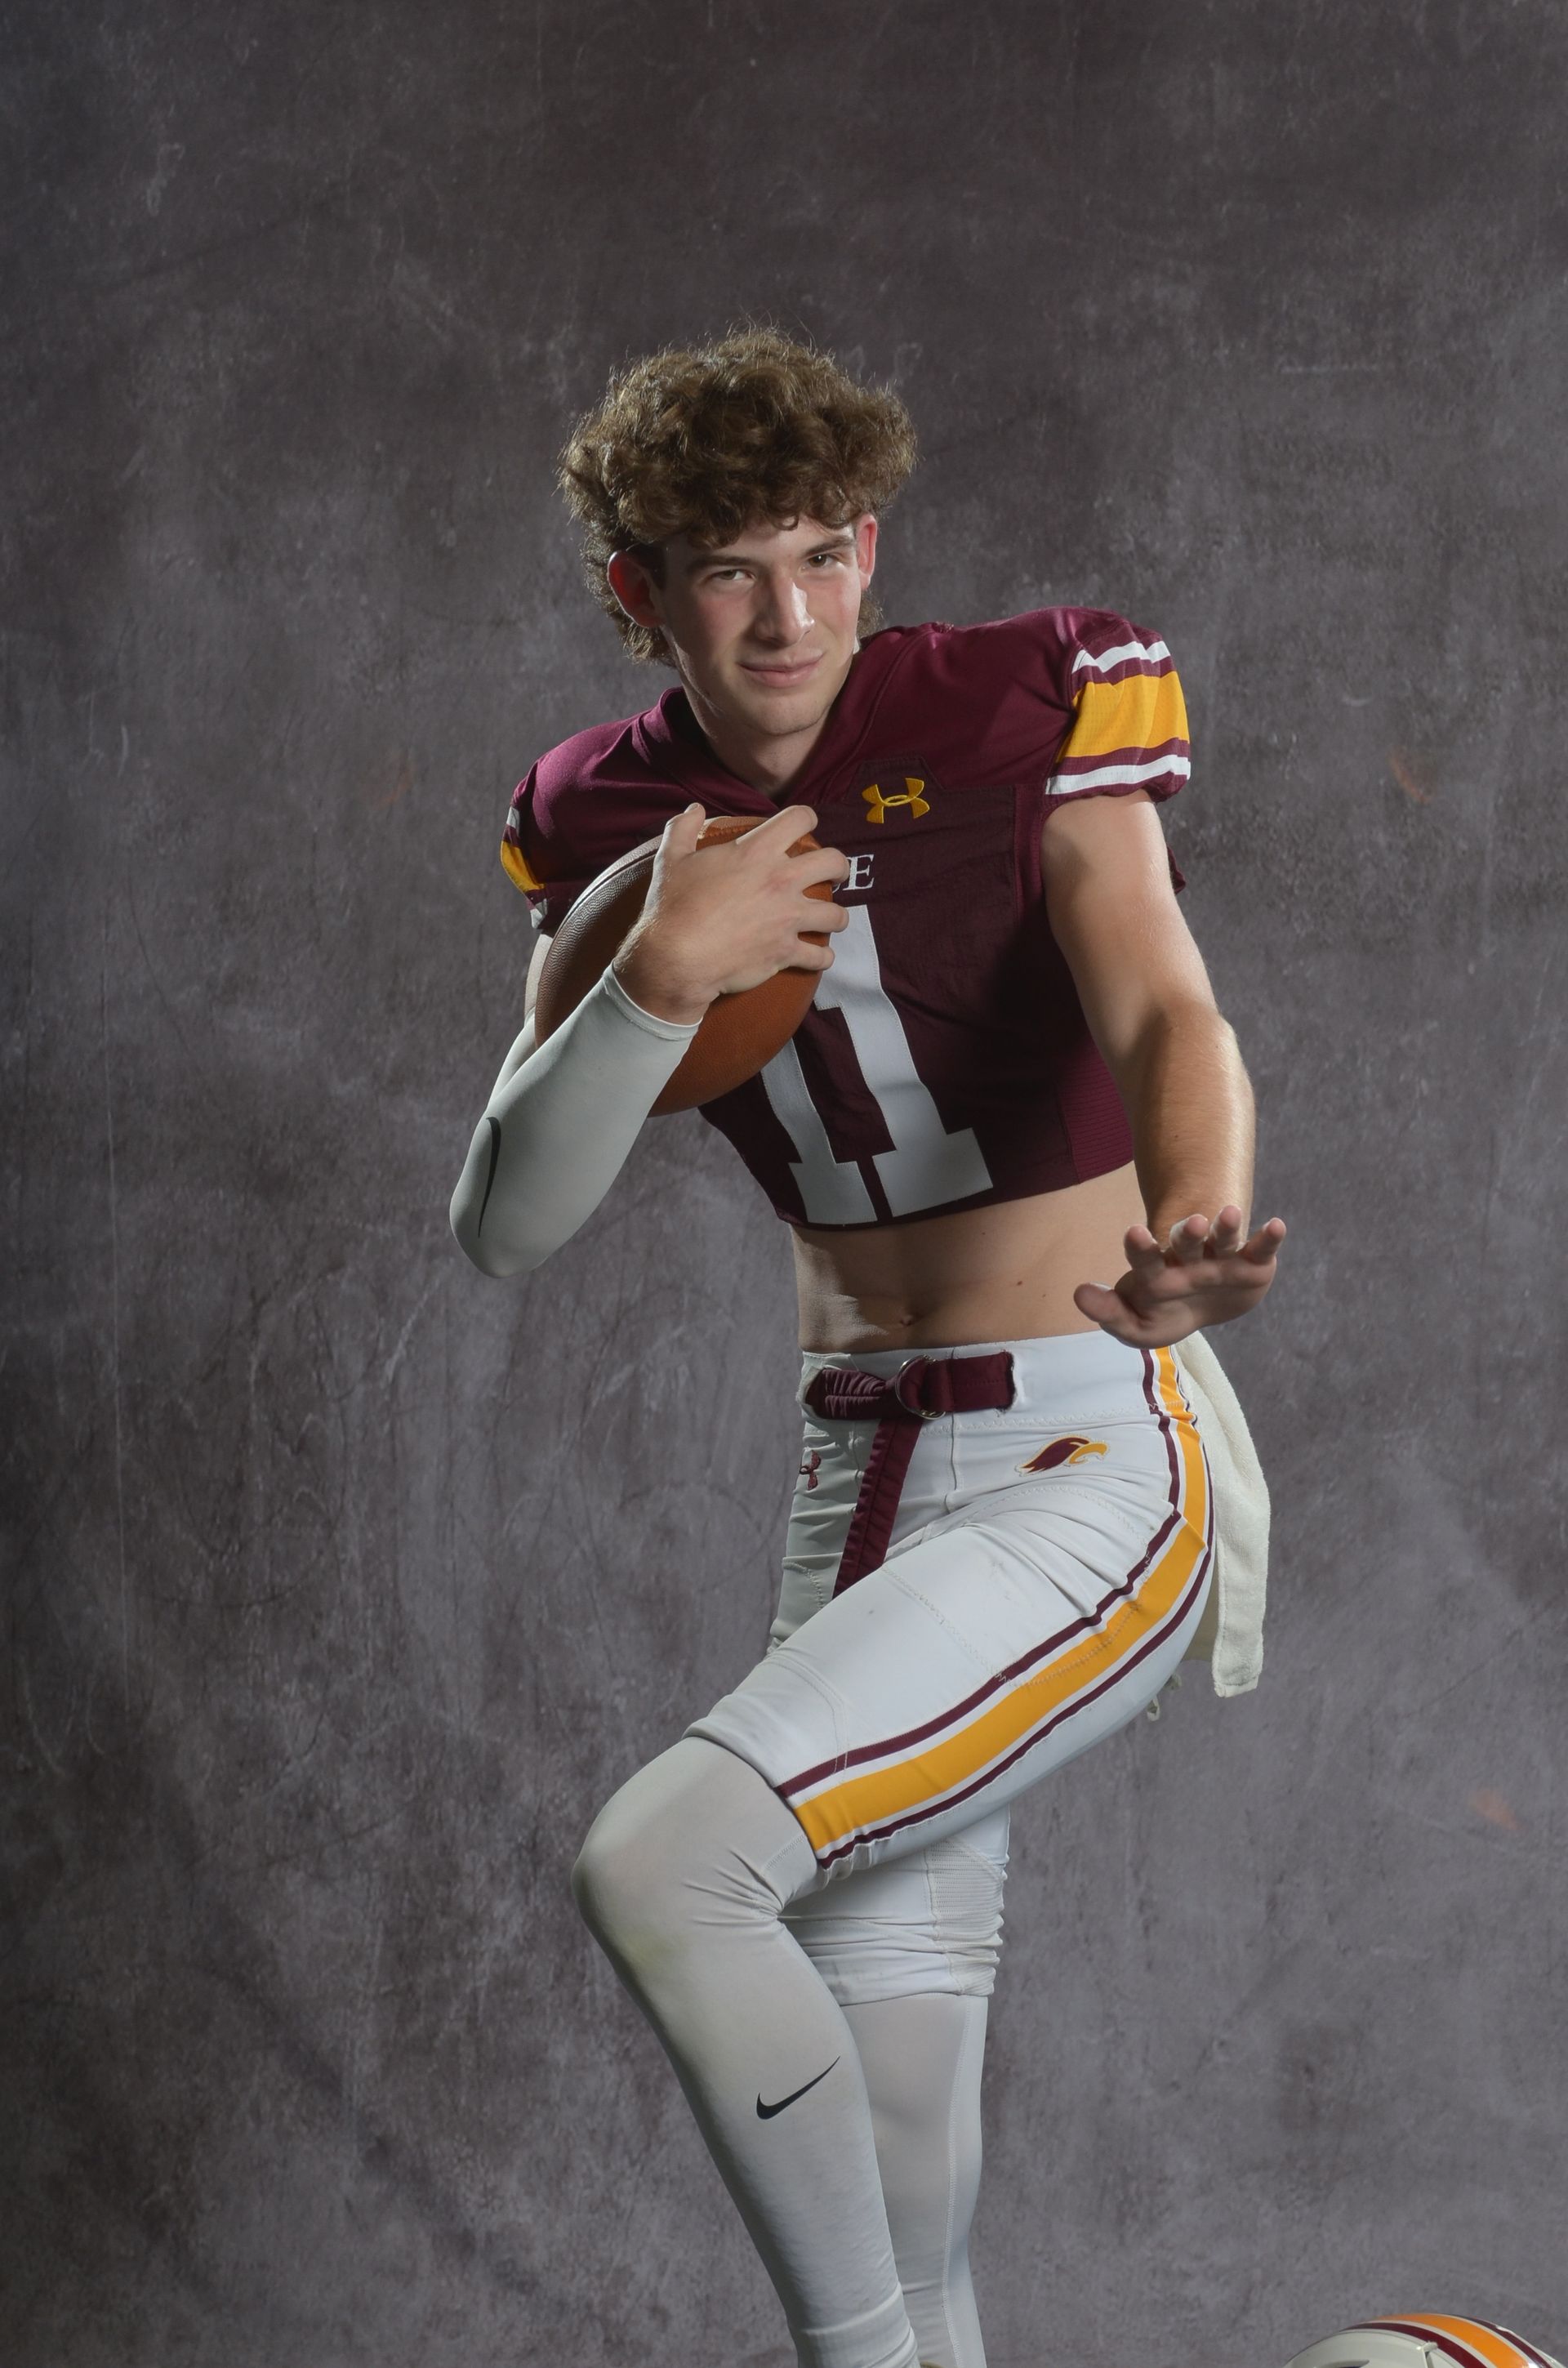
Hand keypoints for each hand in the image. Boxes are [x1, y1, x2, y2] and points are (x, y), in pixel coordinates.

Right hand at [614, 802, 849, 1023]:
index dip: (806, 820)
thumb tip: (694, 809)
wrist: (676, 957)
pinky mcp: (786, 952)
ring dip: (835, 916)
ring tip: (828, 919)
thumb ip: (683, 828)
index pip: (801, 819)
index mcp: (757, 852)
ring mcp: (788, 918)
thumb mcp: (671, 859)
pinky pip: (821, 957)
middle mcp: (781, 881)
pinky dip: (821, 958)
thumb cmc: (673, 906)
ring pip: (837, 915)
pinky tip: (817, 956)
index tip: (805, 828)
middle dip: (839, 867)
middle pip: (835, 862)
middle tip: (832, 874)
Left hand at [1073, 1206, 1286, 1347]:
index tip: (1133, 1233)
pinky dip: (1268, 1238)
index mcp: (1157, 1272)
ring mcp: (1220, 1260)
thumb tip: (1078, 1293)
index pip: (1145, 1258)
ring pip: (1222, 1239)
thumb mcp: (1135, 1325)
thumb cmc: (1161, 1312)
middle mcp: (1188, 1260)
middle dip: (1187, 1233)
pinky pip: (1259, 1249)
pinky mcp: (1251, 1265)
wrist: (1201, 1308)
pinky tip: (1277, 1225)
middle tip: (1191, 1222)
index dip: (1140, 1247)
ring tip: (1231, 1213)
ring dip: (1226, 1227)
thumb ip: (1109, 1311)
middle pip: (1185, 1242)